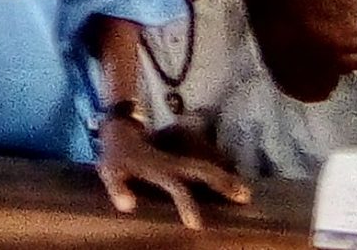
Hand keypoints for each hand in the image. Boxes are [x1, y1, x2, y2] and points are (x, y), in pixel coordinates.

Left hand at [95, 117, 248, 230]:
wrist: (122, 130)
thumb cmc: (117, 157)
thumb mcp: (110, 171)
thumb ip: (117, 188)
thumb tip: (126, 206)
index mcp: (158, 168)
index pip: (176, 187)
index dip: (186, 204)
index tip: (197, 225)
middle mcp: (174, 161)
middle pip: (202, 171)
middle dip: (223, 183)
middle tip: (244, 198)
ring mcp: (180, 156)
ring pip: (207, 166)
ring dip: (226, 179)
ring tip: (246, 195)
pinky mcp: (183, 155)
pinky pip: (205, 164)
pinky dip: (221, 172)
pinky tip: (234, 187)